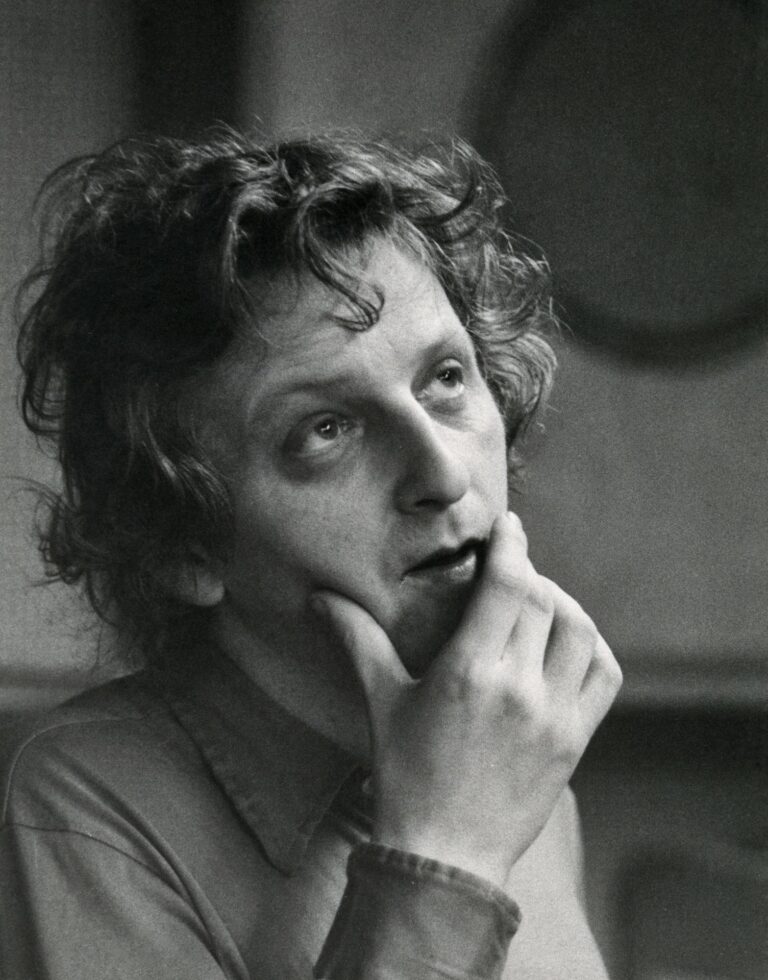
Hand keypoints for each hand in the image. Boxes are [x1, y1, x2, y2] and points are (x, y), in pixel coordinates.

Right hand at [313, 512, 621, 887]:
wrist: (445, 855)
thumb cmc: (406, 774)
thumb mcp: (381, 701)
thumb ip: (356, 640)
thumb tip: (319, 599)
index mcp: (470, 672)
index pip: (509, 584)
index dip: (512, 545)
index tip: (509, 526)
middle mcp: (520, 688)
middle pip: (545, 600)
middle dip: (530, 574)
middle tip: (510, 571)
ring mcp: (555, 716)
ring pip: (581, 632)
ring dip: (563, 607)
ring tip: (538, 606)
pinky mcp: (575, 740)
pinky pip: (604, 675)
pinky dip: (591, 648)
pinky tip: (565, 646)